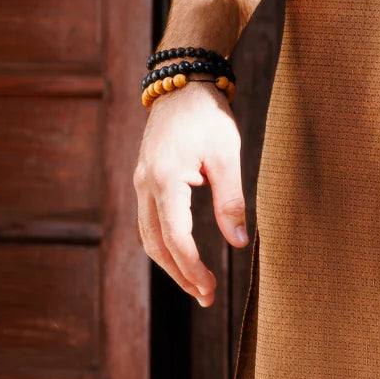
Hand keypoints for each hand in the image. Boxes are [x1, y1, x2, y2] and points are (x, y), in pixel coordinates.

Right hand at [132, 81, 248, 305]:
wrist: (183, 81)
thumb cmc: (207, 114)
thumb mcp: (226, 153)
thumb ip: (230, 199)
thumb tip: (238, 243)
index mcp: (164, 178)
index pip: (175, 238)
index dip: (192, 268)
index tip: (210, 289)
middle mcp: (145, 184)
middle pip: (156, 244)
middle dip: (179, 274)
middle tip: (205, 297)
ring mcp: (141, 181)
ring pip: (149, 235)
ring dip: (170, 262)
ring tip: (196, 284)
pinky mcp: (145, 178)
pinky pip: (149, 220)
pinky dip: (164, 243)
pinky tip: (184, 253)